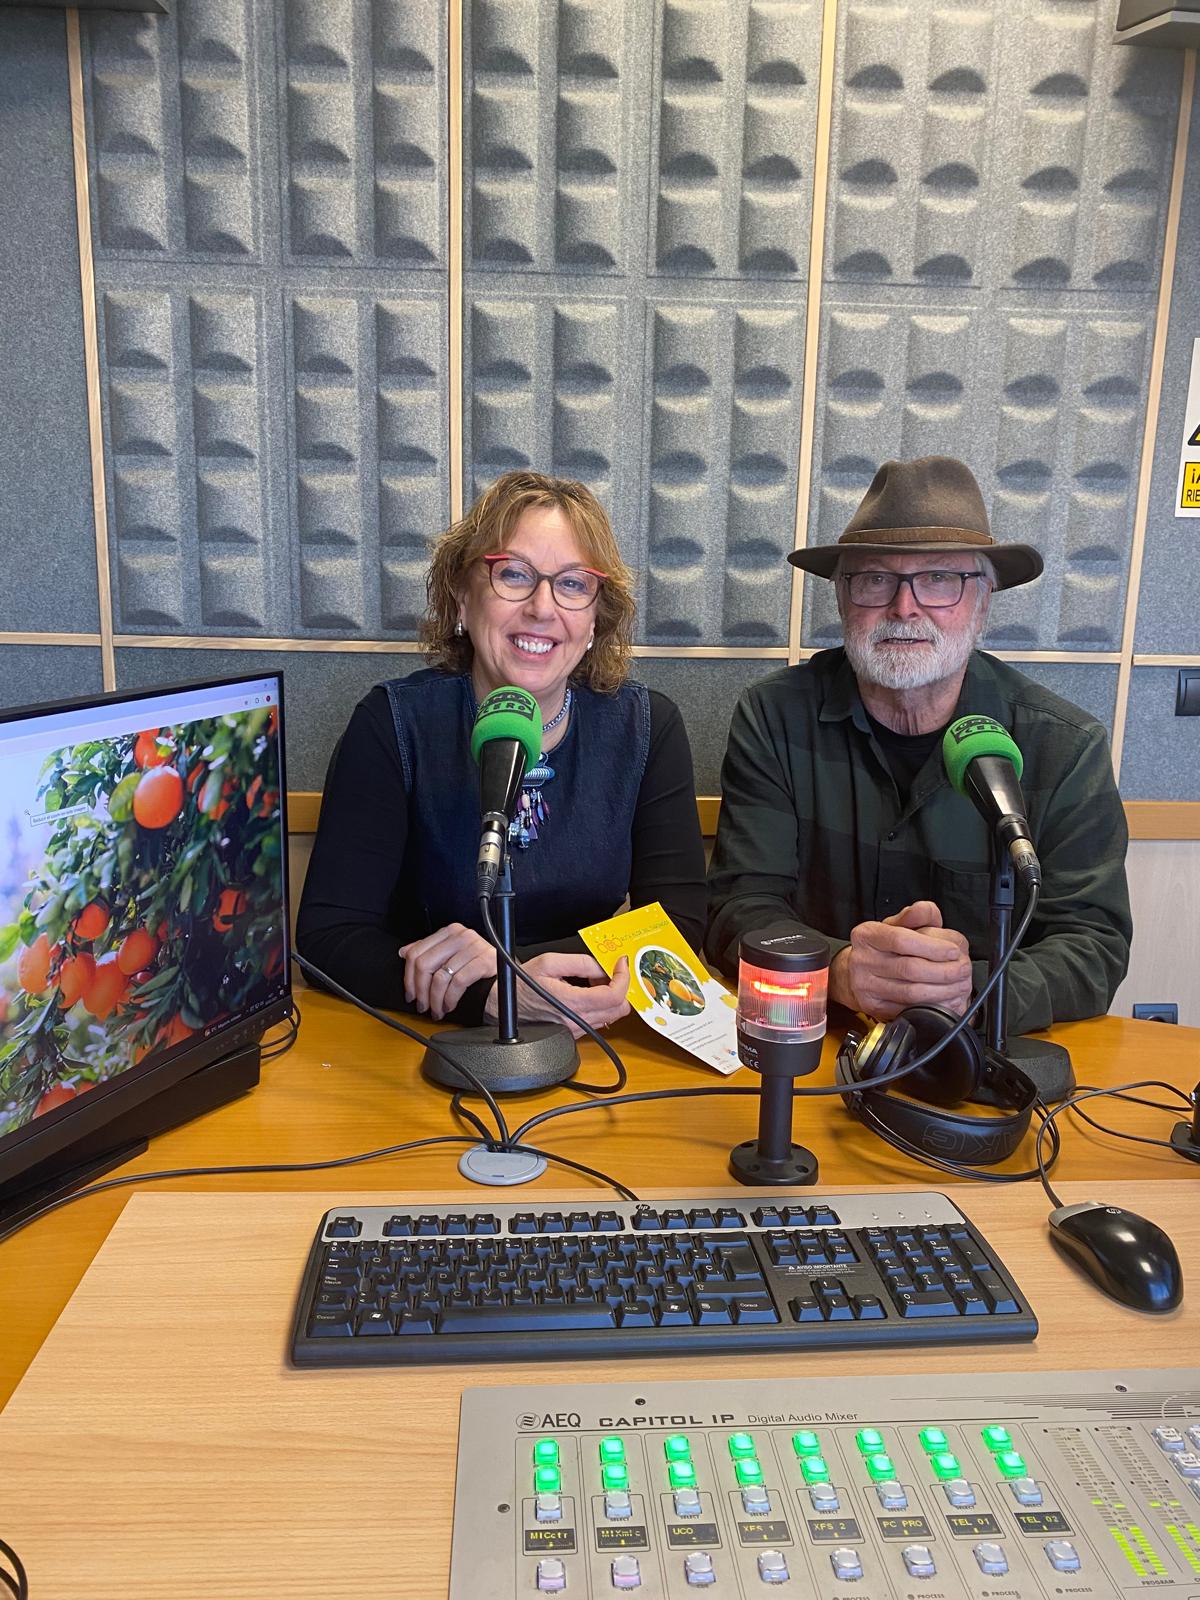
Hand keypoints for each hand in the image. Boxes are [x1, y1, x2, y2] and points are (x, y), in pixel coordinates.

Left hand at [398, 923, 496, 1019]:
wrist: (512, 977)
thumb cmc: (482, 970)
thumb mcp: (453, 957)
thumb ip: (430, 953)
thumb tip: (405, 952)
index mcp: (451, 932)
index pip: (417, 952)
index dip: (409, 977)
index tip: (410, 992)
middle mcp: (461, 936)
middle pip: (425, 964)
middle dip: (420, 991)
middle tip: (422, 1005)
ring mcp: (474, 947)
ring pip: (439, 977)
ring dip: (435, 1000)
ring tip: (437, 1010)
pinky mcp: (484, 961)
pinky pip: (457, 983)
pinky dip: (450, 999)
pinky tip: (450, 1006)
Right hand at [485, 953, 629, 1039]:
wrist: (505, 1006)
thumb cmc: (522, 985)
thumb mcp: (549, 962)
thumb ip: (581, 962)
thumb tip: (603, 966)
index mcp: (572, 1003)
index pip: (614, 996)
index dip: (623, 977)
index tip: (620, 964)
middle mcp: (577, 1021)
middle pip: (619, 1009)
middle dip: (620, 987)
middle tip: (607, 972)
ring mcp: (577, 1030)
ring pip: (612, 1015)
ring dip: (610, 996)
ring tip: (593, 980)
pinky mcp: (576, 1032)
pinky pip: (600, 1020)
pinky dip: (601, 1004)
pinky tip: (587, 991)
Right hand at [831, 901, 973, 1019]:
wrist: (855, 974)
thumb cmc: (881, 947)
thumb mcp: (897, 924)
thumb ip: (916, 915)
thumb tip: (928, 910)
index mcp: (867, 936)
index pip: (902, 940)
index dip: (932, 947)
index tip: (953, 950)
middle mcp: (862, 961)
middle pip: (909, 969)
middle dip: (944, 971)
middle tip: (963, 969)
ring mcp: (866, 987)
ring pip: (911, 993)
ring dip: (942, 990)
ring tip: (959, 984)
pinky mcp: (875, 1008)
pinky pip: (909, 1009)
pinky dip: (932, 1005)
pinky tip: (946, 998)